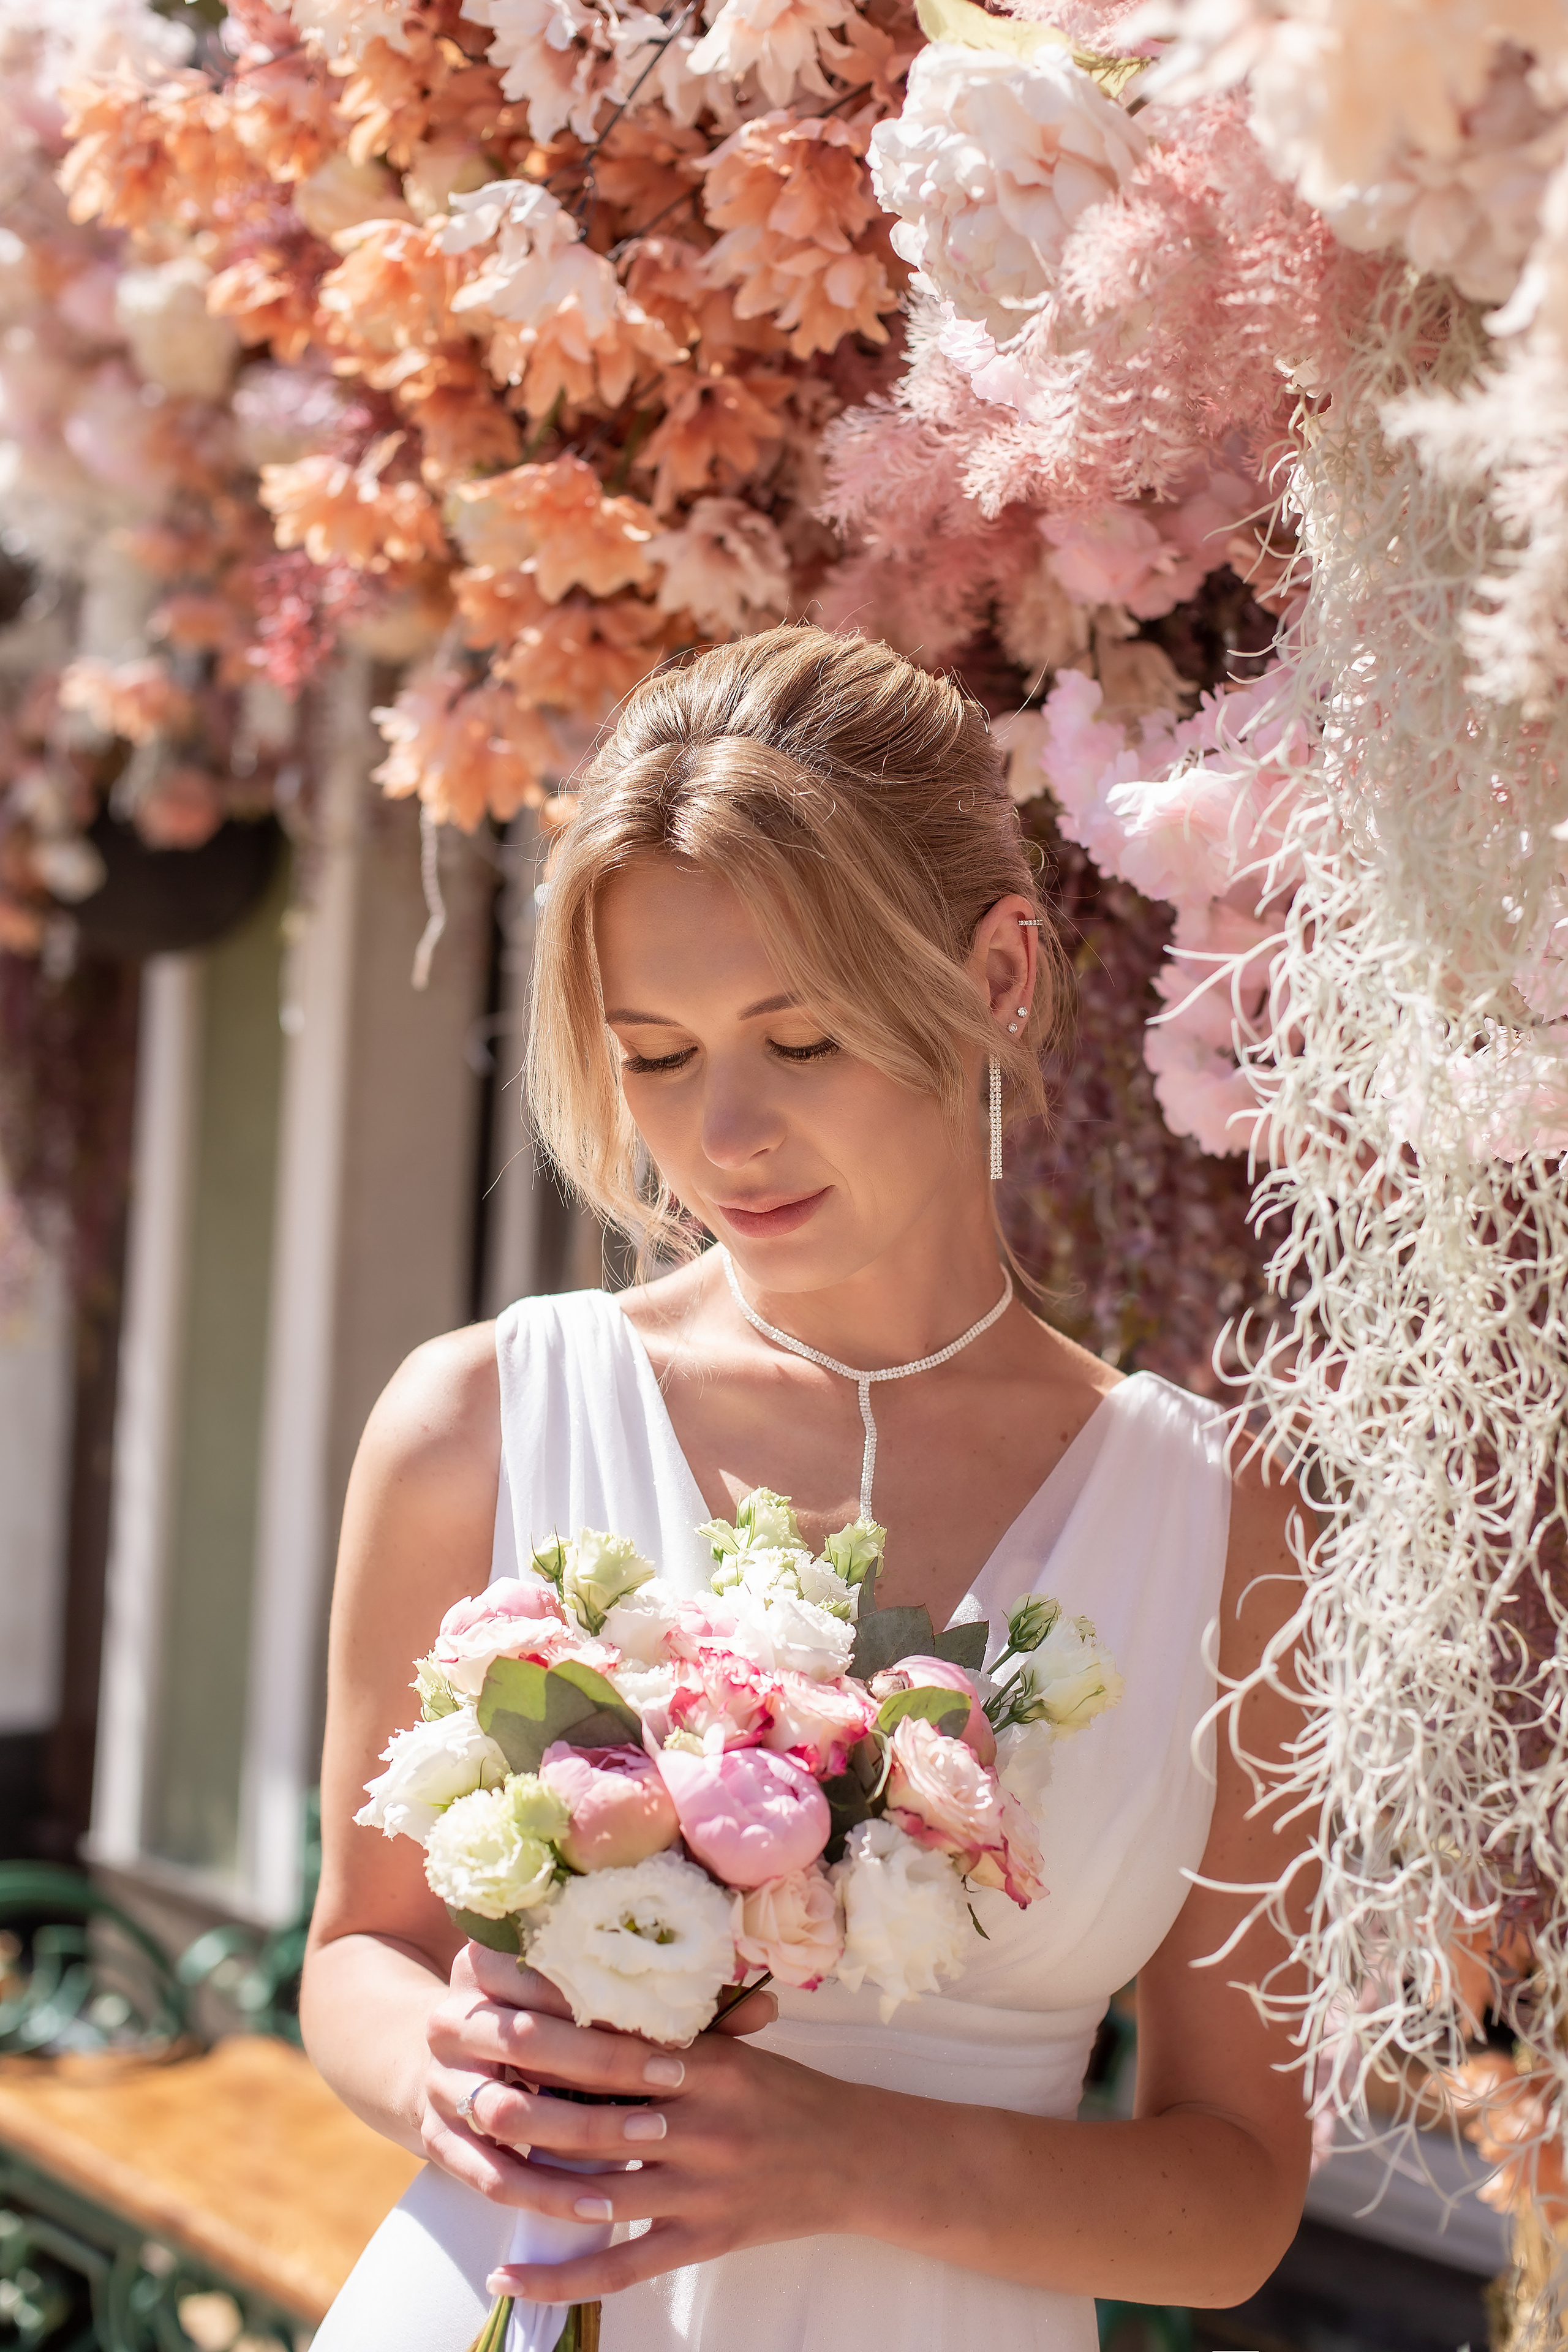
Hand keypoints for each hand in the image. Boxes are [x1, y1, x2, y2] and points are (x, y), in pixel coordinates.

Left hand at [423, 1944, 859, 2297]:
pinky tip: (511, 2275)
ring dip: (532, 2186)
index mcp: (706, 2068)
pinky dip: (562, 2278)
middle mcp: (700, 2127)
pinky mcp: (703, 2240)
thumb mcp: (735, 2052)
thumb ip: (674, 2037)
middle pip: (594, 2123)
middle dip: (525, 2111)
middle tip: (467, 2095)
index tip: (501, 2028)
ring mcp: (700, 2189)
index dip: (555, 2044)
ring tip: (476, 2172)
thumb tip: (598, 2011)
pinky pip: (621, 2267)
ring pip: (599, 2194)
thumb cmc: (785, 2096)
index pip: (616, 2054)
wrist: (854, 2159)